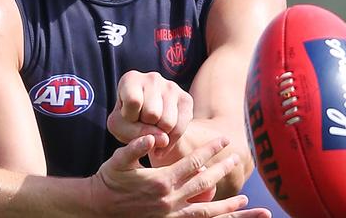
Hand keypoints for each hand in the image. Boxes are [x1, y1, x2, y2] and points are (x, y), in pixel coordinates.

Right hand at [91, 135, 270, 217]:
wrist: (98, 208)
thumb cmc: (108, 179)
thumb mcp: (118, 160)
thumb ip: (136, 146)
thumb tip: (154, 136)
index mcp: (161, 181)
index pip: (193, 163)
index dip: (210, 150)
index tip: (224, 140)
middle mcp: (170, 200)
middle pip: (204, 184)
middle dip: (222, 169)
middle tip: (237, 157)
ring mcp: (171, 216)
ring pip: (207, 212)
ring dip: (229, 207)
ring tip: (247, 201)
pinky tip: (226, 217)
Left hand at [107, 71, 192, 151]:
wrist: (148, 123)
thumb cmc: (128, 120)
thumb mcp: (120, 127)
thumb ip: (135, 134)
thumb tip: (164, 139)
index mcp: (131, 79)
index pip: (133, 101)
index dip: (130, 116)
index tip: (128, 115)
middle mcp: (152, 78)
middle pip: (152, 113)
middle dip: (146, 125)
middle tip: (142, 122)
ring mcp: (171, 87)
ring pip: (167, 123)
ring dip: (159, 133)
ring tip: (152, 127)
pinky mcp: (186, 99)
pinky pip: (180, 128)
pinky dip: (171, 140)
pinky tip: (163, 136)